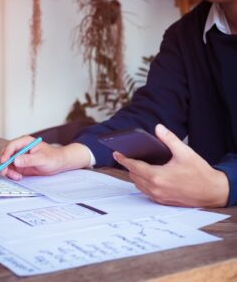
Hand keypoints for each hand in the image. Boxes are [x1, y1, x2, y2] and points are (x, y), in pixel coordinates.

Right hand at [0, 135, 90, 179]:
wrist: (59, 163)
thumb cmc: (53, 157)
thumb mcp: (42, 159)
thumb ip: (29, 159)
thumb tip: (16, 160)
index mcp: (25, 142)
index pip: (11, 146)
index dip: (5, 154)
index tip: (4, 163)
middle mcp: (20, 148)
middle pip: (4, 154)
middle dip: (4, 164)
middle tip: (7, 173)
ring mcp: (18, 156)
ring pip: (6, 163)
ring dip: (8, 171)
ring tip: (17, 177)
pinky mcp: (19, 165)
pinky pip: (10, 169)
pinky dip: (11, 174)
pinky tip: (19, 177)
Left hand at [113, 124, 228, 206]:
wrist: (212, 192)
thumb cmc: (200, 173)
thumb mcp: (185, 152)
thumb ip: (169, 139)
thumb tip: (158, 128)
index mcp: (158, 176)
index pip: (134, 166)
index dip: (123, 159)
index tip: (116, 153)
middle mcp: (155, 188)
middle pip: (134, 175)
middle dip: (129, 165)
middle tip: (128, 156)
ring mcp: (158, 197)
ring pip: (138, 184)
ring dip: (136, 174)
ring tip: (137, 164)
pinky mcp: (162, 201)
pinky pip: (145, 191)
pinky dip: (143, 182)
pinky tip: (147, 175)